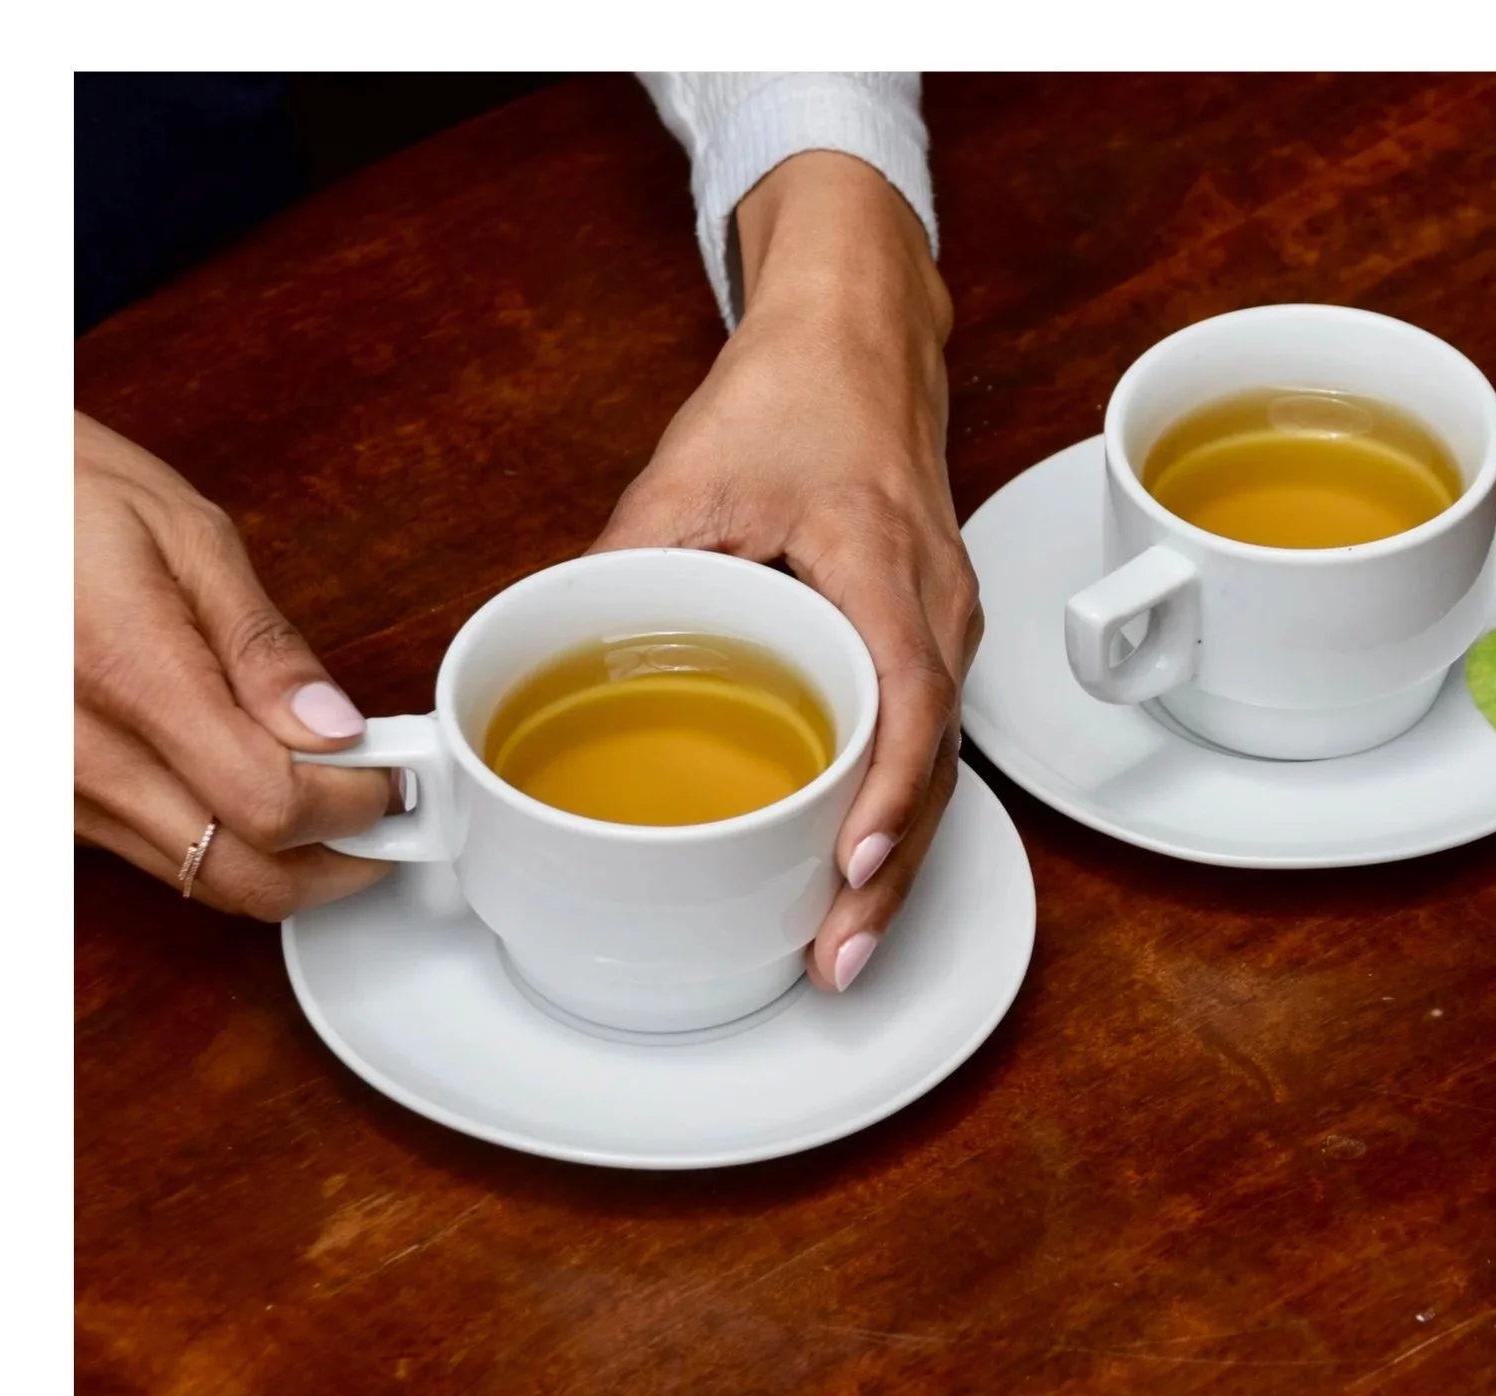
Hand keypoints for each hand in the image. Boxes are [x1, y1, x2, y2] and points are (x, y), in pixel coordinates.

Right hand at [74, 413, 392, 917]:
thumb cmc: (68, 498)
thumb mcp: (186, 537)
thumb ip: (264, 646)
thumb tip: (335, 728)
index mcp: (126, 675)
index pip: (269, 803)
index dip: (352, 804)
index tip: (393, 774)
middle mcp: (79, 754)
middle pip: (240, 874)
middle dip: (335, 861)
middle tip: (382, 815)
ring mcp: (57, 788)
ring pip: (198, 878)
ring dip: (283, 861)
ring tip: (330, 801)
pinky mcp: (50, 800)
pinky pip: (154, 853)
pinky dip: (221, 843)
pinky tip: (253, 793)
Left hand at [591, 151, 978, 992]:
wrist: (864, 339)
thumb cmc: (800, 392)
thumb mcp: (690, 472)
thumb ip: (626, 558)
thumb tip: (550, 644)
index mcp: (884, 564)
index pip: (909, 698)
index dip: (885, 792)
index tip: (852, 863)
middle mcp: (936, 610)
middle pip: (933, 765)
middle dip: (890, 874)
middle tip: (837, 957)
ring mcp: (945, 628)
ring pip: (937, 766)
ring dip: (896, 860)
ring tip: (841, 944)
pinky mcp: (929, 640)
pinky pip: (925, 741)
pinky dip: (894, 812)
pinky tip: (851, 868)